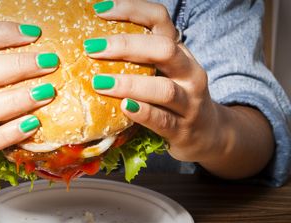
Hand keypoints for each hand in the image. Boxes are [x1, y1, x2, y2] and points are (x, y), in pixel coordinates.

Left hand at [86, 0, 224, 162]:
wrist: (207, 133)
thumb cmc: (174, 98)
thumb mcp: (163, 71)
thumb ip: (139, 58)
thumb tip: (92, 43)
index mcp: (179, 52)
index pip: (160, 19)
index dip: (132, 10)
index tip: (100, 10)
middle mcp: (188, 72)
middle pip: (163, 49)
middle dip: (126, 45)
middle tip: (92, 48)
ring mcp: (188, 102)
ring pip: (163, 88)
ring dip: (129, 84)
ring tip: (100, 83)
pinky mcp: (182, 129)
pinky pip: (162, 120)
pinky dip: (143, 112)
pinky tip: (124, 107)